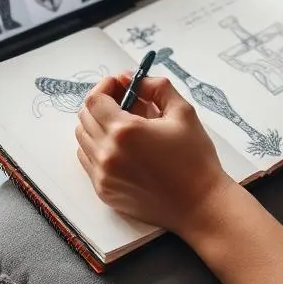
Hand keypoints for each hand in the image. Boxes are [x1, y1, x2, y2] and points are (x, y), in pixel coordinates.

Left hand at [75, 74, 231, 232]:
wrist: (199, 204)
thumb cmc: (195, 158)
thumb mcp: (183, 112)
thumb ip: (156, 87)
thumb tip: (131, 80)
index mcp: (125, 131)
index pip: (95, 99)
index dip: (106, 86)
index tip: (120, 84)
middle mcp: (107, 154)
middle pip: (85, 117)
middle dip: (102, 103)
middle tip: (125, 101)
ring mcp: (102, 175)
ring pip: (83, 139)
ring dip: (99, 125)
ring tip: (126, 126)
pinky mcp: (104, 191)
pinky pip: (88, 161)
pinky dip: (99, 148)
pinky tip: (123, 148)